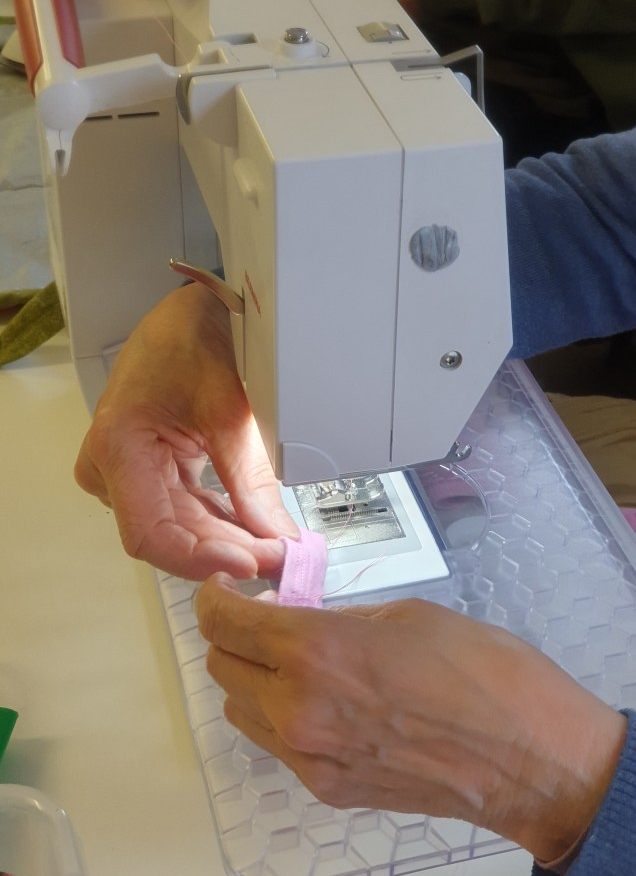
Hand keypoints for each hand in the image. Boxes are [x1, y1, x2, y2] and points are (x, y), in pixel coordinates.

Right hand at [75, 283, 298, 579]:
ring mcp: (128, 471)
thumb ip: (250, 479)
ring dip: (227, 541)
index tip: (254, 564)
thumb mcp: (228, 407)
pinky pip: (184, 508)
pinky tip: (257, 531)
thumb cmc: (194, 338)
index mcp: (117, 446)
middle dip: (227, 552)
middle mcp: (111, 467)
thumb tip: (276, 537)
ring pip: (179, 526)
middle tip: (283, 560)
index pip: (151, 535)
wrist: (188, 311)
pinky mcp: (150, 469)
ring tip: (277, 549)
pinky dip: (221, 521)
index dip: (201, 558)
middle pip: (168, 535)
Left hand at [196, 580, 626, 863]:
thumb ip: (337, 617)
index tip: (224, 586)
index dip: (215, 597)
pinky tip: (325, 695)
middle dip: (235, 633)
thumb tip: (301, 618)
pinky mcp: (328, 789)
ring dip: (253, 676)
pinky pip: (277, 745)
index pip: (224, 623)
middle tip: (271, 613)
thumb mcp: (404, 614)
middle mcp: (299, 711)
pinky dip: (281, 713)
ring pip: (241, 710)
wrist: (530, 757)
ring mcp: (310, 759)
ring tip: (296, 656)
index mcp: (317, 653)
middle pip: (222, 667)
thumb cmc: (483, 672)